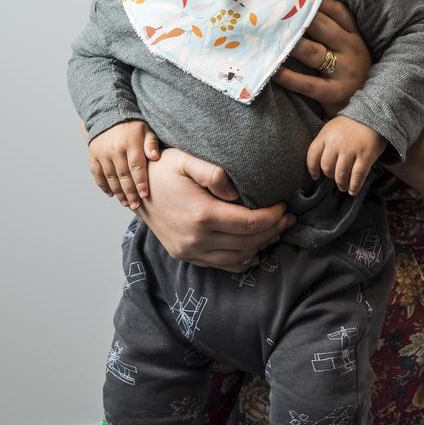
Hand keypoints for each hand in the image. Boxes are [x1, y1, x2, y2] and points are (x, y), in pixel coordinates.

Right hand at [88, 121, 160, 208]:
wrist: (109, 115)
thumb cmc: (132, 126)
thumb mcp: (145, 130)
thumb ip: (151, 143)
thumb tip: (155, 157)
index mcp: (131, 143)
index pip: (136, 166)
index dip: (140, 182)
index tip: (144, 195)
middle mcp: (115, 149)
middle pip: (123, 175)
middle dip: (130, 192)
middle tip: (135, 205)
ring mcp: (102, 153)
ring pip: (110, 177)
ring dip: (118, 193)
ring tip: (125, 203)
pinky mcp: (93, 155)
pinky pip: (98, 174)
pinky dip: (104, 186)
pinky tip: (111, 194)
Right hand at [138, 148, 295, 271]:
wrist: (135, 187)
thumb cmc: (163, 169)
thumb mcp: (186, 159)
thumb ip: (214, 172)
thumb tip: (236, 190)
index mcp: (200, 215)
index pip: (249, 224)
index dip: (272, 217)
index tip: (283, 206)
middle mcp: (195, 239)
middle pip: (248, 242)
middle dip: (273, 230)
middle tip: (288, 218)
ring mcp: (189, 251)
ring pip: (238, 257)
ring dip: (261, 245)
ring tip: (276, 230)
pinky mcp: (186, 255)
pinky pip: (222, 265)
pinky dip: (243, 258)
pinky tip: (255, 246)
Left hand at [273, 0, 371, 115]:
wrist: (367, 111)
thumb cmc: (351, 73)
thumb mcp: (351, 48)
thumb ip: (334, 30)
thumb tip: (302, 8)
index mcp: (355, 36)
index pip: (337, 11)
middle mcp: (352, 49)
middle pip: (322, 26)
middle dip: (298, 17)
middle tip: (275, 10)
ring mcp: (344, 72)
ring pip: (313, 52)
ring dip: (291, 43)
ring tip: (271, 36)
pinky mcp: (334, 93)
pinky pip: (307, 84)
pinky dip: (288, 77)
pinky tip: (274, 70)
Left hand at [307, 116, 385, 193]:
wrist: (374, 114)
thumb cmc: (351, 123)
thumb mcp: (332, 127)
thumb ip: (325, 142)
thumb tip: (320, 163)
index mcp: (325, 135)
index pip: (312, 155)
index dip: (312, 168)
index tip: (315, 176)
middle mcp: (336, 143)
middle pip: (327, 167)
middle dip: (330, 176)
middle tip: (334, 178)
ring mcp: (351, 150)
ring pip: (341, 174)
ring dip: (341, 183)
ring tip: (343, 186)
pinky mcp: (366, 155)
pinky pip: (357, 176)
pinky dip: (354, 186)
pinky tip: (353, 190)